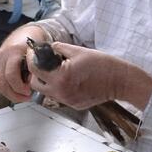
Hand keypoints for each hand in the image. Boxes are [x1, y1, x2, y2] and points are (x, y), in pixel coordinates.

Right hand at [0, 23, 47, 102]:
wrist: (26, 31)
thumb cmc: (35, 41)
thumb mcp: (40, 52)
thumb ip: (38, 66)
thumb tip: (36, 84)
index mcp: (15, 51)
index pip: (11, 75)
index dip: (20, 87)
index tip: (30, 92)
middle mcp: (3, 55)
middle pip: (3, 82)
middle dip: (15, 94)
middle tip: (27, 97)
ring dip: (11, 93)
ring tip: (23, 96)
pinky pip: (0, 80)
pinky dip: (9, 88)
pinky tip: (18, 90)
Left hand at [29, 42, 151, 110]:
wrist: (119, 81)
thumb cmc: (102, 64)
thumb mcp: (78, 51)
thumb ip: (59, 48)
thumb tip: (49, 47)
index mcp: (61, 77)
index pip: (34, 69)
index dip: (32, 58)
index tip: (34, 53)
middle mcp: (61, 92)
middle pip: (35, 84)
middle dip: (36, 73)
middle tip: (43, 63)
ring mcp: (67, 100)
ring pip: (46, 91)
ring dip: (47, 81)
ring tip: (58, 70)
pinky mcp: (73, 104)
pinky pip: (58, 96)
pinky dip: (59, 87)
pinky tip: (70, 79)